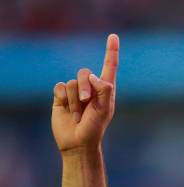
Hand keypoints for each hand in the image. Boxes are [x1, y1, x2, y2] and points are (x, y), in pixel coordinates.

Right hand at [51, 34, 119, 152]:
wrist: (78, 142)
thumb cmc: (95, 128)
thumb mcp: (104, 109)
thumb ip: (103, 90)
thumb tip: (93, 76)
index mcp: (105, 89)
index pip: (109, 66)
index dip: (111, 51)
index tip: (113, 36)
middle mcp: (90, 88)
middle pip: (84, 73)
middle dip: (85, 87)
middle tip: (86, 102)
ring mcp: (75, 92)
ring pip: (72, 83)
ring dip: (75, 101)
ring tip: (78, 115)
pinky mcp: (61, 96)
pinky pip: (60, 87)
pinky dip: (64, 99)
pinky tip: (67, 111)